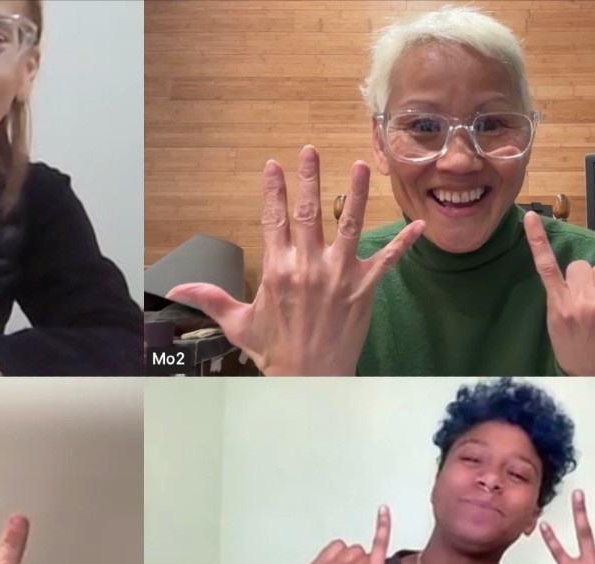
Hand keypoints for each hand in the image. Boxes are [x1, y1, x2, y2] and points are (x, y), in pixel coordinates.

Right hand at [167, 150, 424, 375]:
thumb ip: (211, 299)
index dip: (274, 190)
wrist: (308, 380)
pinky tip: (419, 225)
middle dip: (309, 178)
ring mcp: (339, 275)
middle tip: (310, 151)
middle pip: (310, 211)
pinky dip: (404, 243)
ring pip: (350, 224)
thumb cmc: (274, 353)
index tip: (274, 166)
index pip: (274, 219)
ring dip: (356, 193)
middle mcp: (309, 266)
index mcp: (278, 269)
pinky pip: (387, 260)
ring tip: (360, 165)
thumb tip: (176, 288)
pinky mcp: (364, 289)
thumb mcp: (238, 323)